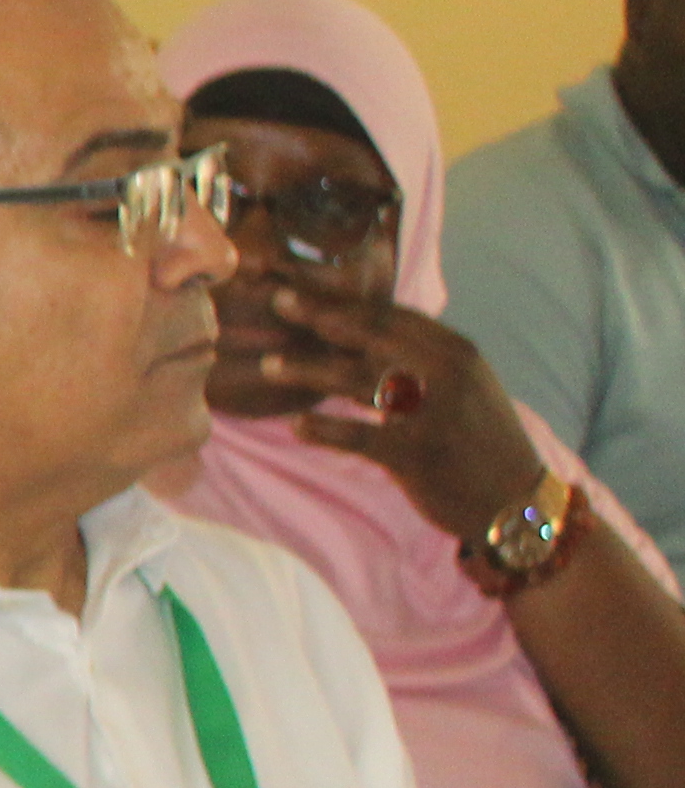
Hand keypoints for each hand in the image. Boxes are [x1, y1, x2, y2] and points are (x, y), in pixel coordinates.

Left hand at [231, 277, 552, 546]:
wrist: (518, 500)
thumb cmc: (480, 439)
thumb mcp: (464, 384)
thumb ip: (423, 356)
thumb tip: (367, 329)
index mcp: (457, 351)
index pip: (393, 314)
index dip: (346, 299)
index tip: (309, 287)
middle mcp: (446, 373)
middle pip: (372, 334)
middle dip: (320, 316)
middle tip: (278, 303)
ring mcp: (432, 412)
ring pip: (357, 380)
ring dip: (307, 370)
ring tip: (267, 365)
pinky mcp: (416, 453)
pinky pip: (359, 435)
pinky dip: (325, 429)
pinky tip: (296, 426)